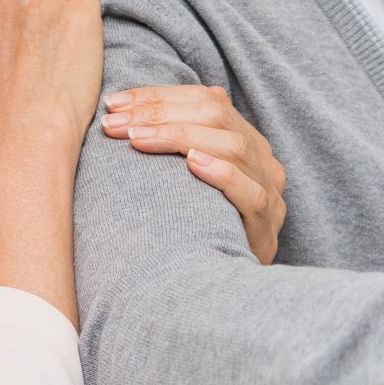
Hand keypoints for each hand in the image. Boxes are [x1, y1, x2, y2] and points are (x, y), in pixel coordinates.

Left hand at [100, 86, 288, 262]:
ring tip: (136, 138)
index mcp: (244, 140)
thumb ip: (169, 145)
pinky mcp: (266, 229)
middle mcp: (261, 160)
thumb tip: (120, 109)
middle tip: (115, 123)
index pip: (206, 99)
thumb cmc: (191, 227)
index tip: (114, 102)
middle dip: (160, 113)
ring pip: (234, 147)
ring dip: (179, 137)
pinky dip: (222, 174)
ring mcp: (269, 193)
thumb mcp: (182, 179)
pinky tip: (191, 163)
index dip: (159, 95)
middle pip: (217, 116)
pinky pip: (252, 195)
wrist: (221, 289)